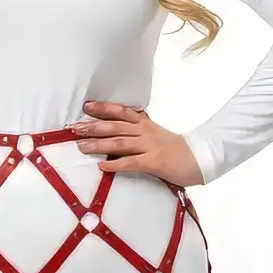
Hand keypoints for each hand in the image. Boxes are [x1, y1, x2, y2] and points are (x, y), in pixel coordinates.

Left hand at [73, 100, 203, 186]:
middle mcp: (145, 132)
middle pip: (115, 126)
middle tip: (74, 128)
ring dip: (99, 145)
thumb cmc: (175, 148)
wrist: (198, 158)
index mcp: (145, 123)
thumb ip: (138, 130)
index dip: (103, 108)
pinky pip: (130, 163)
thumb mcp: (156, 134)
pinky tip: (102, 166)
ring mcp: (149, 146)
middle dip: (93, 127)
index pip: (121, 112)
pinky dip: (115, 164)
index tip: (86, 106)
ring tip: (82, 146)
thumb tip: (117, 129)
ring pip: (119, 143)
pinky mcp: (153, 162)